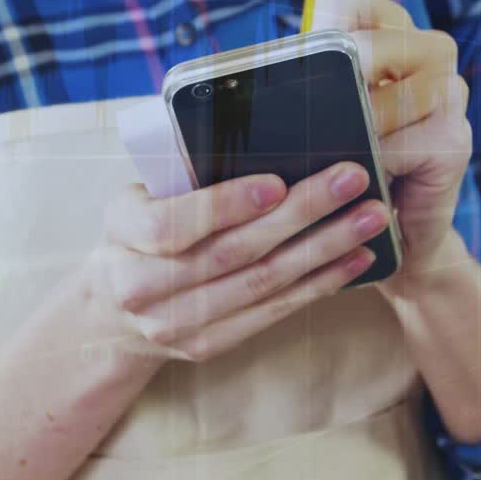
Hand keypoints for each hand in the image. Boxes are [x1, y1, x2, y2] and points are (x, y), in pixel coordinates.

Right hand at [79, 163, 388, 362]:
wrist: (111, 307)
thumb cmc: (143, 226)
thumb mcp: (143, 193)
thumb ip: (187, 173)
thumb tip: (266, 135)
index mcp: (122, 233)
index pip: (173, 224)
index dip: (225, 205)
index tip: (276, 183)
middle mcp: (142, 287)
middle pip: (231, 252)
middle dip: (300, 214)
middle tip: (351, 180)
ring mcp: (175, 323)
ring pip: (261, 284)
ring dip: (324, 249)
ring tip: (369, 217)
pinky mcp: (207, 344)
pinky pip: (272, 312)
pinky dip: (320, 283)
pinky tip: (356, 258)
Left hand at [311, 0, 471, 294]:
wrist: (380, 237)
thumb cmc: (336, 170)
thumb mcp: (310, 120)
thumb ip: (299, 89)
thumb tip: (254, 90)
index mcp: (387, 29)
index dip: (318, 28)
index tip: (307, 65)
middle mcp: (428, 49)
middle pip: (367, 45)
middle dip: (336, 91)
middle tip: (319, 127)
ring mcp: (450, 91)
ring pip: (385, 99)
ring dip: (354, 136)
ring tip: (346, 163)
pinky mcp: (457, 139)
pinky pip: (402, 146)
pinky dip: (375, 169)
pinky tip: (371, 184)